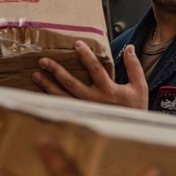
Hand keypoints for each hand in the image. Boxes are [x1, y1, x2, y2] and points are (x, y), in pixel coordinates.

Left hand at [32, 41, 148, 109]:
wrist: (132, 131)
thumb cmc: (136, 109)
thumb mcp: (139, 86)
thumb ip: (133, 66)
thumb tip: (129, 47)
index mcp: (108, 91)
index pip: (95, 69)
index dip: (85, 55)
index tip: (77, 44)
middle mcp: (94, 101)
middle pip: (71, 83)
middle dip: (56, 71)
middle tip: (43, 60)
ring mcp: (85, 110)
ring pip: (63, 97)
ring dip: (48, 85)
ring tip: (35, 75)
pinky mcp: (81, 116)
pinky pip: (62, 108)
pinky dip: (50, 101)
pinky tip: (39, 93)